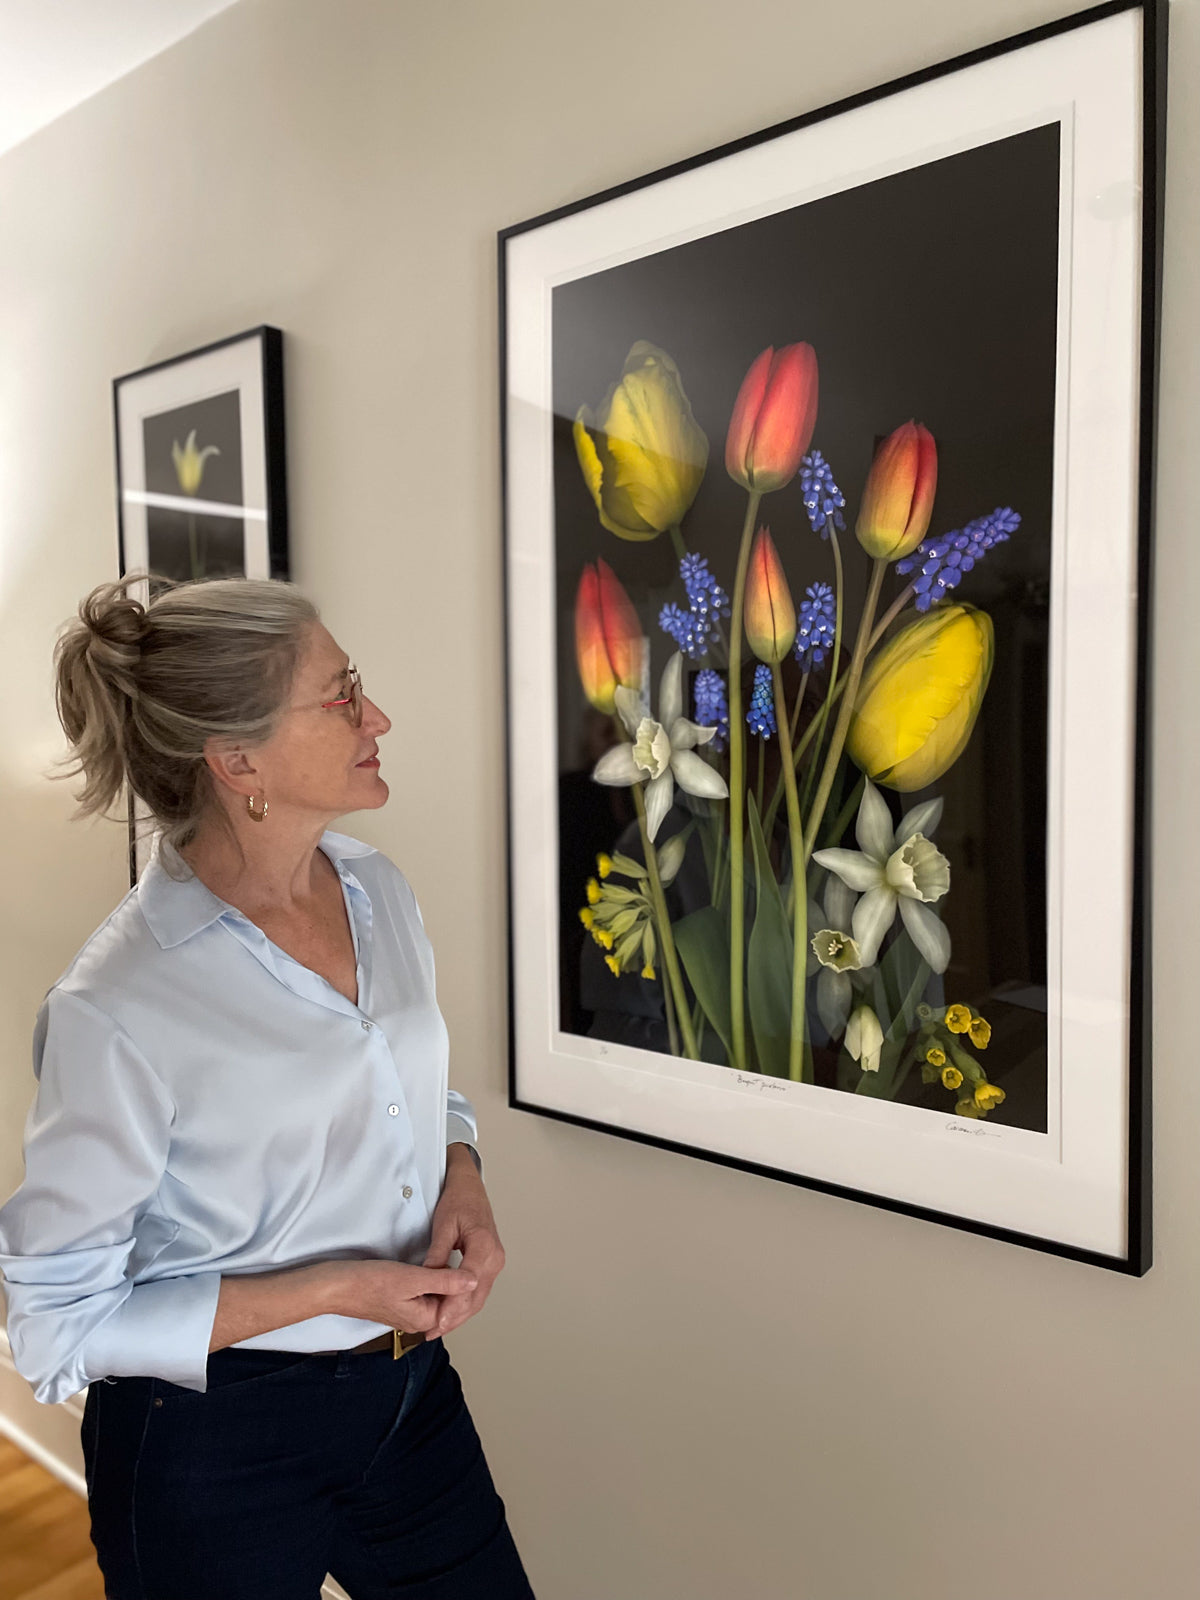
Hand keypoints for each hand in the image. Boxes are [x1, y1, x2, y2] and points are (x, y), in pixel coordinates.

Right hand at [323, 1258, 476, 1334]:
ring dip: (449, 1278)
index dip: (469, 1281)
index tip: (476, 1258)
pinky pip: (426, 1291)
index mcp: (425, 1319)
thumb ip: (444, 1280)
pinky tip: (438, 1265)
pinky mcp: (401, 1301)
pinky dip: (435, 1279)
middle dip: (461, 1281)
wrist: (335, 1286)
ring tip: (458, 1257)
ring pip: (439, 1294)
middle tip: (470, 1255)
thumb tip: (473, 1281)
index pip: (458, 1302)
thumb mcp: (412, 1279)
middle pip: (450, 1300)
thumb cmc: (368, 1283)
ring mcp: (409, 1311)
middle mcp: (419, 1320)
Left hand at [423, 1144, 505, 1336]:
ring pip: (478, 1297)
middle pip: (475, 1297)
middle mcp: (495, 1258)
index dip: (451, 1307)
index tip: (436, 1322)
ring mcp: (495, 1262)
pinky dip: (465, 1304)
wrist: (470, 1186)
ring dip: (460, 1314)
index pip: (468, 1285)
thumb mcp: (443, 1226)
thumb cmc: (458, 1200)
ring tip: (438, 1328)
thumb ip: (437, 1255)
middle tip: (432, 1332)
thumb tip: (427, 1281)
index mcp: (484, 1247)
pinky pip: (479, 1289)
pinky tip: (450, 1313)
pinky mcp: (490, 1263)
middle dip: (454, 1317)